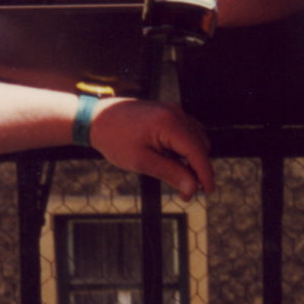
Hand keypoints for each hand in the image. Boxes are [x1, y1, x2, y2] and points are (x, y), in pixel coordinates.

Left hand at [87, 95, 212, 200]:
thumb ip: (170, 174)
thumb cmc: (115, 140)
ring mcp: (173, 110)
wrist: (96, 119)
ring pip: (196, 138)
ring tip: (178, 178)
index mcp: (169, 123)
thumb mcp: (141, 161)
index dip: (205, 174)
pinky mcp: (169, 112)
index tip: (207, 192)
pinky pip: (187, 132)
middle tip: (185, 192)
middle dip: (198, 169)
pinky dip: (186, 148)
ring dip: (193, 159)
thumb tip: (192, 188)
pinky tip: (173, 161)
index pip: (198, 152)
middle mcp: (176, 113)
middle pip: (200, 145)